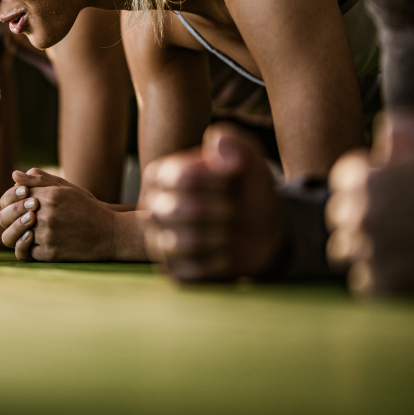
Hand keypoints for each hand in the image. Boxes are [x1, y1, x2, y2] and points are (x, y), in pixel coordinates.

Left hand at [0, 168, 120, 261]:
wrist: (110, 234)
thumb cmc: (87, 208)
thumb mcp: (66, 189)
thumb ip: (40, 180)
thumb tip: (14, 175)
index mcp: (49, 195)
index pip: (14, 195)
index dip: (13, 199)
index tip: (20, 203)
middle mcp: (46, 214)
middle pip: (9, 216)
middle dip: (10, 217)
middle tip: (20, 219)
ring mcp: (48, 235)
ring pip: (15, 236)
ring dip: (17, 234)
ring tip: (27, 232)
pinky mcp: (50, 253)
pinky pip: (27, 253)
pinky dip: (29, 248)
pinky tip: (36, 243)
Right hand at [139, 123, 283, 281]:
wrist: (262, 228)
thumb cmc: (246, 187)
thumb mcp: (246, 156)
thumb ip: (232, 142)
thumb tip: (221, 155)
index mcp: (160, 175)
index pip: (179, 176)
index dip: (214, 180)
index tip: (232, 180)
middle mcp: (151, 208)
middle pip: (175, 210)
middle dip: (218, 211)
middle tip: (234, 209)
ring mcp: (158, 241)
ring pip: (179, 243)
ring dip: (218, 237)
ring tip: (230, 231)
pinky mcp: (172, 270)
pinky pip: (188, 272)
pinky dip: (216, 263)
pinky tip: (226, 253)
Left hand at [328, 112, 413, 294]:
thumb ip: (404, 131)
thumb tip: (384, 133)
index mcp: (367, 178)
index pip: (344, 181)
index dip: (368, 186)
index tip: (392, 193)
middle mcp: (361, 213)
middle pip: (341, 217)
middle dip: (364, 217)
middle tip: (400, 222)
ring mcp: (370, 251)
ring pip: (347, 250)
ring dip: (369, 250)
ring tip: (404, 246)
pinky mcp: (383, 285)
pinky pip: (364, 283)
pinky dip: (383, 280)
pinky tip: (410, 268)